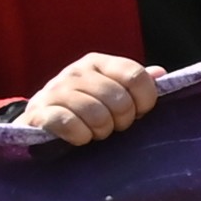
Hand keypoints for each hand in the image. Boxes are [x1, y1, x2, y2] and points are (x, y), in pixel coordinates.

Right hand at [19, 53, 163, 147]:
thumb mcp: (111, 91)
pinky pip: (70, 124)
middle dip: (122, 120)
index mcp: (98, 62)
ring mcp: (55, 90)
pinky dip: (81, 136)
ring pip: (96, 114)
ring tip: (97, 132)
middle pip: (119, 99)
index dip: (145, 101)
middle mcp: (76, 71)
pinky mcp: (40, 111)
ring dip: (101, 131)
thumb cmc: (85, 106)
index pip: (136, 76)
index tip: (139, 113)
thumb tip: (160, 74)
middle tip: (114, 127)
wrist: (39, 119)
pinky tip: (80, 138)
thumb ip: (135, 83)